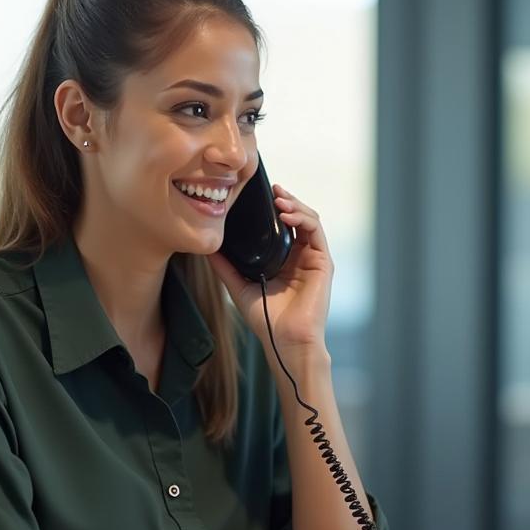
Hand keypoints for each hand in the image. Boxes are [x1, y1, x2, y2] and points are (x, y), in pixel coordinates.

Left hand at [207, 184, 332, 360]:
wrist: (285, 341)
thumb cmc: (267, 320)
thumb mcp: (239, 286)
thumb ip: (225, 266)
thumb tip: (207, 248)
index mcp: (284, 259)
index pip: (281, 225)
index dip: (272, 208)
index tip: (257, 195)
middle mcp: (301, 256)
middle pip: (297, 217)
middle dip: (285, 200)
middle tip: (271, 189)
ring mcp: (313, 258)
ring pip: (309, 220)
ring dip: (295, 205)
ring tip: (279, 199)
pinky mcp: (323, 263)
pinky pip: (316, 232)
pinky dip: (304, 219)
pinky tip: (287, 215)